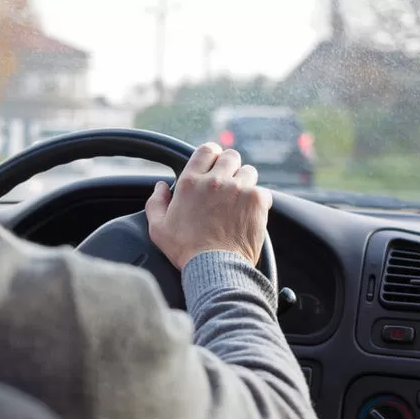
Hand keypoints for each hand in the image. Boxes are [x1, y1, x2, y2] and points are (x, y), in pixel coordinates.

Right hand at [145, 142, 271, 269]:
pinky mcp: (257, 201)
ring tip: (239, 199)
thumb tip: (160, 187)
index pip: (206, 150)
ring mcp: (238, 189)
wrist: (215, 268)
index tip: (214, 164)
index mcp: (191, 182)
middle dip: (230, 167)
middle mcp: (215, 180)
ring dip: (245, 182)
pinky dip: (258, 200)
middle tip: (228, 183)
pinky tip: (249, 213)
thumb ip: (156, 203)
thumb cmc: (187, 251)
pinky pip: (262, 191)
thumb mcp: (158, 228)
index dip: (212, 155)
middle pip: (231, 156)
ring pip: (249, 171)